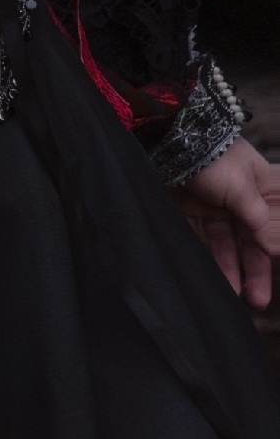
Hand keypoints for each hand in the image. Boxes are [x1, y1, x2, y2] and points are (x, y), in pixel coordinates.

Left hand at [177, 135, 279, 306]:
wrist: (169, 138)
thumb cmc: (213, 155)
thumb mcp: (242, 187)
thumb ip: (257, 217)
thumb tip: (270, 244)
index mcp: (263, 189)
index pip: (275, 225)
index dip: (276, 249)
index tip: (279, 271)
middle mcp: (242, 198)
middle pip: (254, 240)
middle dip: (258, 270)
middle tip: (260, 300)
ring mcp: (217, 204)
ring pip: (229, 244)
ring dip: (234, 270)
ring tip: (236, 298)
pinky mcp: (191, 208)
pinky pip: (203, 240)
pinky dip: (209, 260)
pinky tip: (214, 280)